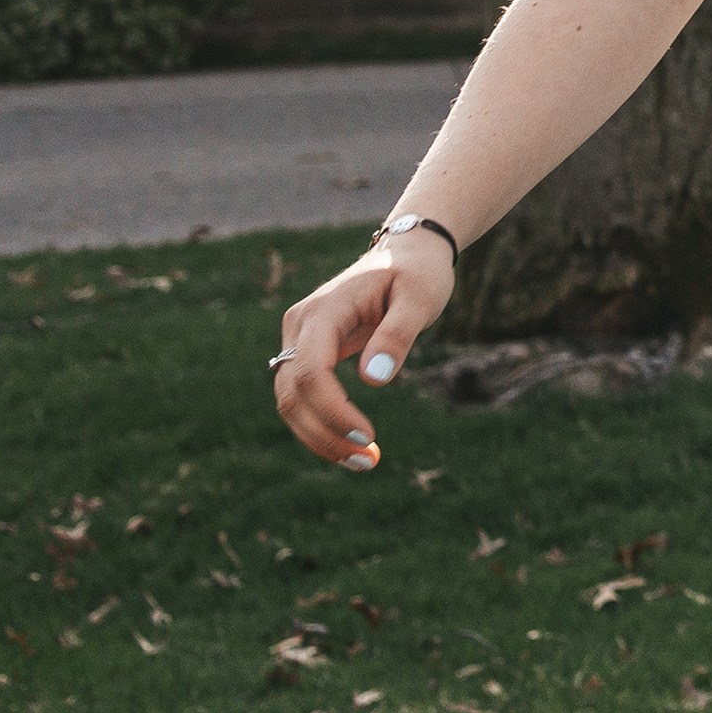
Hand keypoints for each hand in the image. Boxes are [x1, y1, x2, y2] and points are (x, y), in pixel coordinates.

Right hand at [270, 231, 455, 470]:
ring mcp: (298, 340)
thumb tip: (373, 381)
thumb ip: (397, 335)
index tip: (366, 435)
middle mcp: (299, 326)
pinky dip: (322, 424)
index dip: (331, 409)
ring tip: (365, 461)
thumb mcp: (420, 297)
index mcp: (323, 311)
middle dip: (324, 433)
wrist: (408, 251)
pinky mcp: (308, 352)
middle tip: (369, 462)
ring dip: (320, 437)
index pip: (309, 372)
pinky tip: (353, 445)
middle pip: (291, 393)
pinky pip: (304, 395)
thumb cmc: (418, 272)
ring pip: (291, 400)